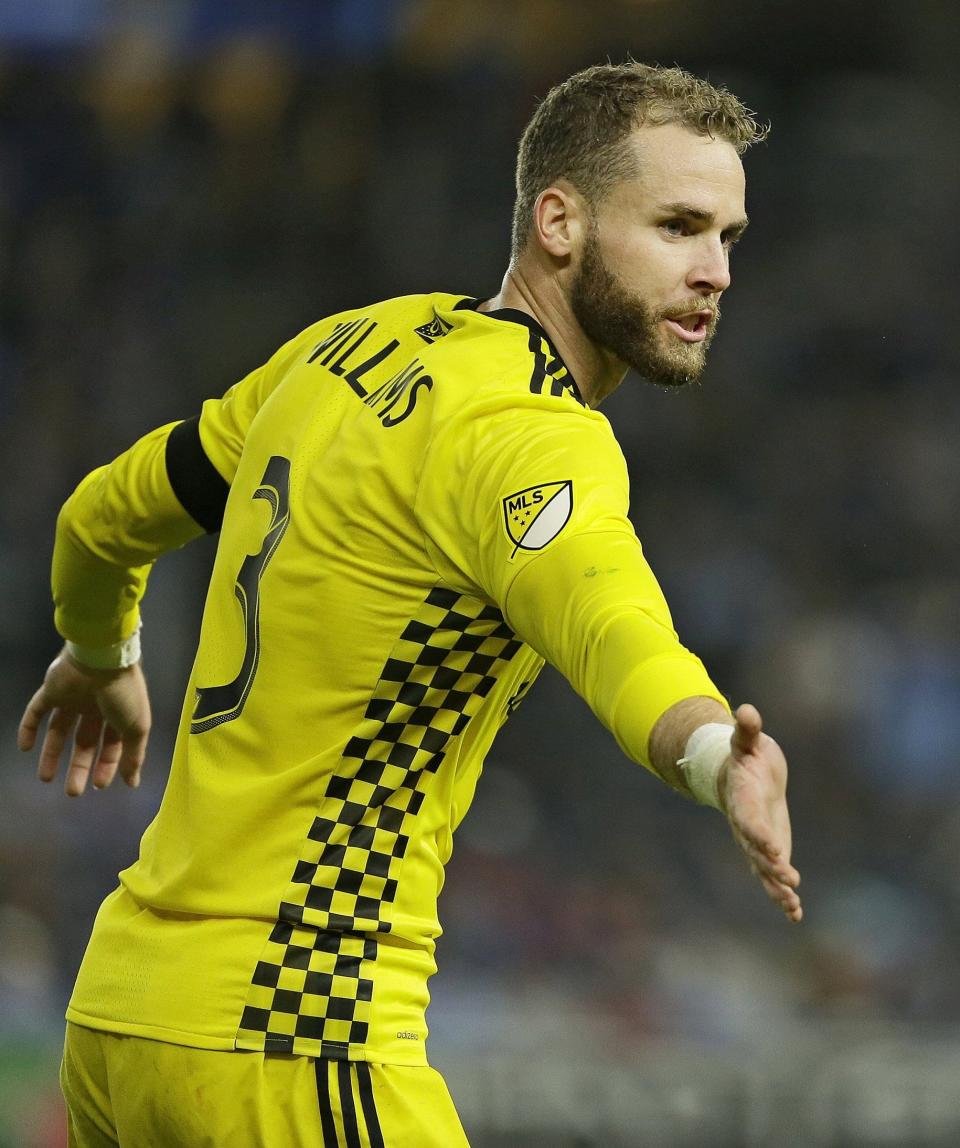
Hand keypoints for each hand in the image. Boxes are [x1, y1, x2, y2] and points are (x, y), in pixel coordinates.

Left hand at [17, 649, 150, 795]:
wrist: (102, 659)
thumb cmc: (123, 694)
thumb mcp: (137, 727)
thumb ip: (134, 755)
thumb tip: (133, 783)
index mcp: (118, 714)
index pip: (110, 745)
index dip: (105, 765)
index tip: (98, 786)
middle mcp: (94, 708)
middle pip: (83, 742)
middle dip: (79, 767)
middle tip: (72, 792)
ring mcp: (72, 699)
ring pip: (59, 731)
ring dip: (51, 754)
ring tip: (45, 778)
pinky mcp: (52, 691)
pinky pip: (36, 712)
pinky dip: (28, 729)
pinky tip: (24, 748)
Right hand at [719, 703, 801, 922]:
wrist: (739, 777)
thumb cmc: (747, 757)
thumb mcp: (747, 742)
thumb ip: (746, 730)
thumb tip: (746, 710)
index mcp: (741, 800)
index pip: (748, 819)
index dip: (759, 834)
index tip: (773, 849)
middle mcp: (744, 826)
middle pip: (754, 850)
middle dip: (770, 865)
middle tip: (789, 878)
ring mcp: (755, 842)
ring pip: (762, 870)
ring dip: (776, 888)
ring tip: (792, 904)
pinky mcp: (767, 852)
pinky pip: (771, 877)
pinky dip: (782, 895)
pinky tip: (795, 914)